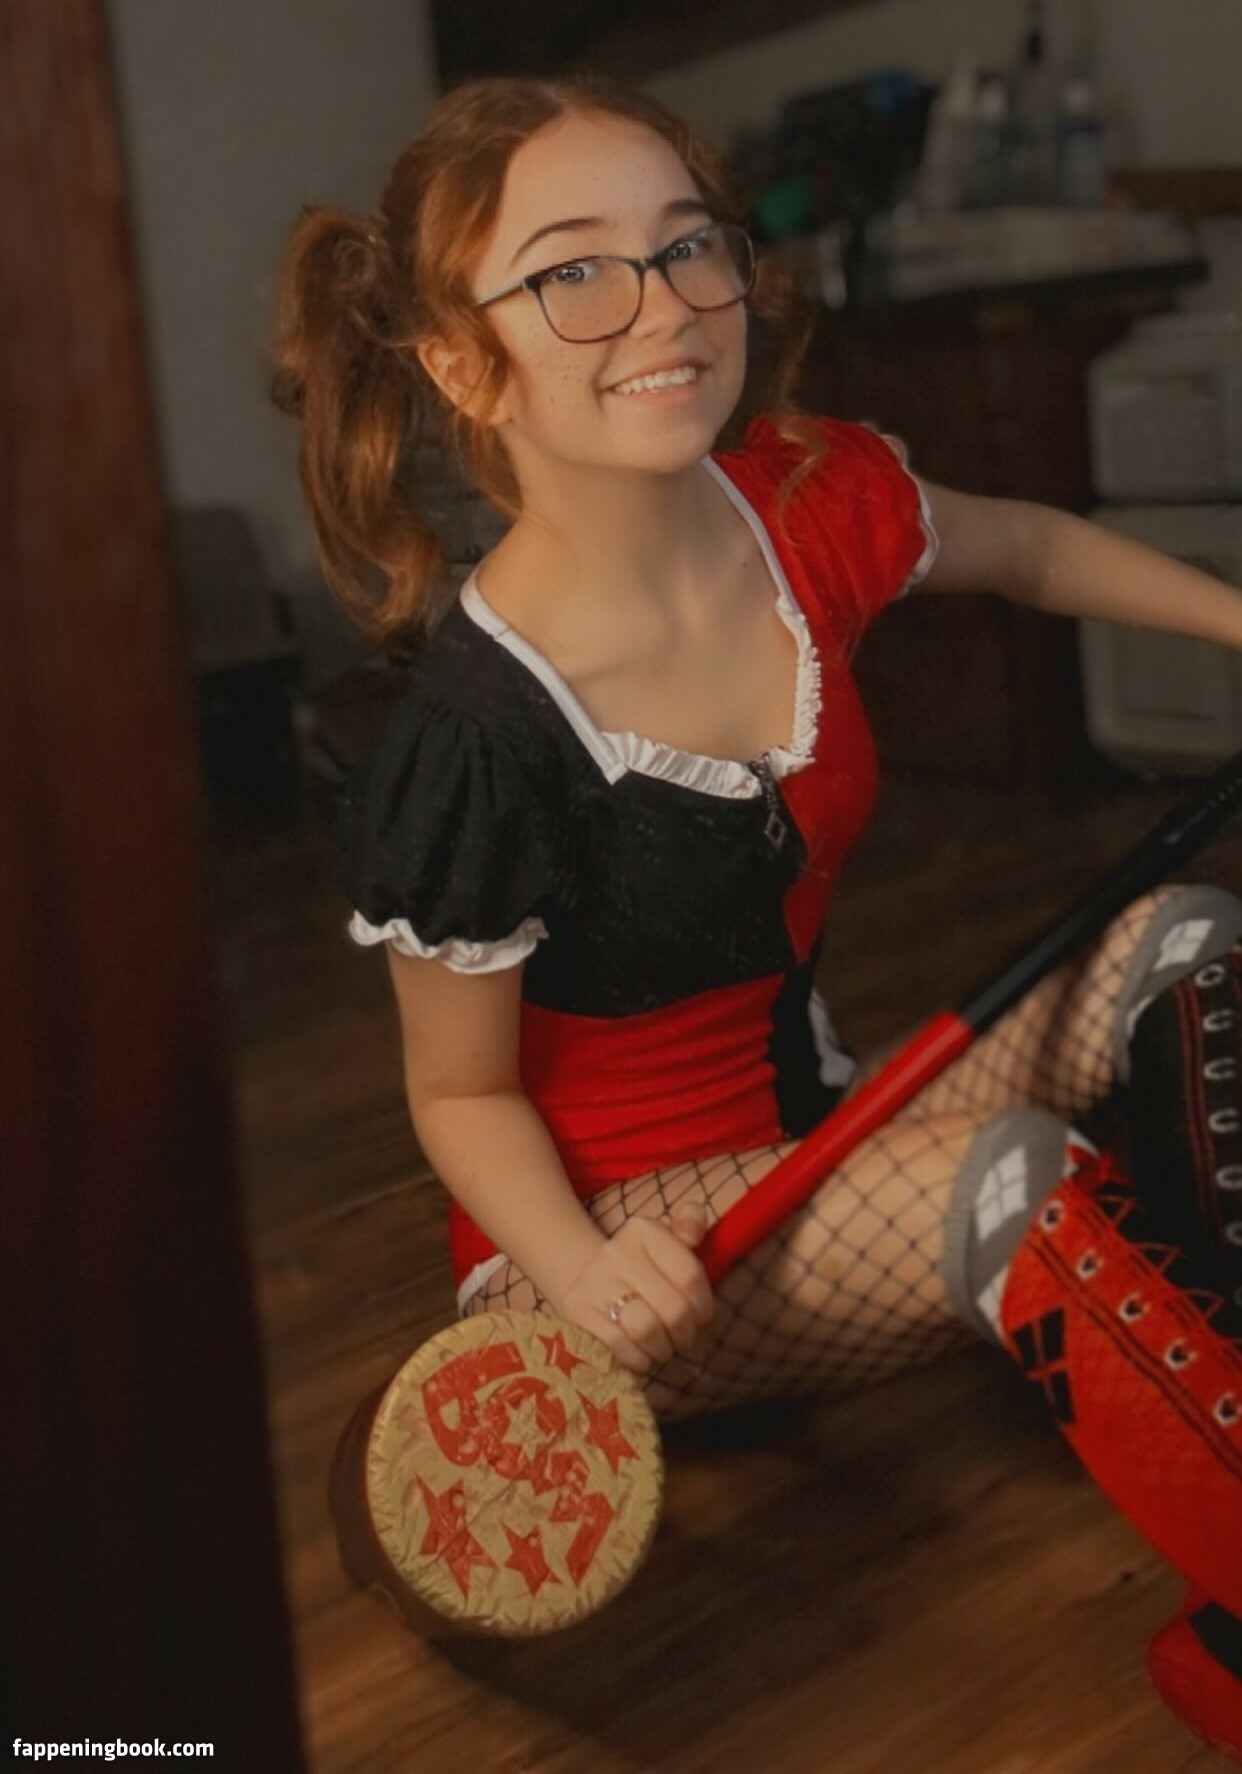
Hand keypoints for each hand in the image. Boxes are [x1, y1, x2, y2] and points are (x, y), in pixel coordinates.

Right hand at [551, 1202, 714, 1376]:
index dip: (704, 1306)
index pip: (690, 1275)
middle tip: (685, 1341)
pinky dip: (638, 1359)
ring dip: (663, 1350)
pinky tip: (643, 1357)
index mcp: (645, 1231)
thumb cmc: (640, 1266)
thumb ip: (689, 1227)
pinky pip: (619, 1345)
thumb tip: (695, 1224)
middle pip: (673, 1309)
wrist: (583, 1276)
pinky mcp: (578, 1311)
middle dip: (686, 1335)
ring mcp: (595, 1282)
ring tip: (665, 1350)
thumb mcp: (665, 1241)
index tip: (702, 1319)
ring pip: (647, 1329)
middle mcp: (617, 1251)